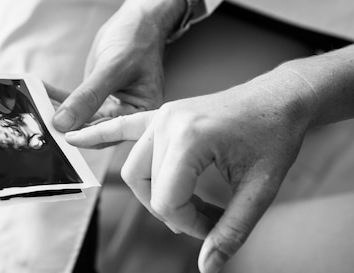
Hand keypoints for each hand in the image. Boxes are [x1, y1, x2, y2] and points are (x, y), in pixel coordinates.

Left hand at [52, 0, 186, 131]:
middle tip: (43, 120)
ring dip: (59, 111)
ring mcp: (111, 105)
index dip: (85, 137)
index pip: (111, 133)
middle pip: (93, 130)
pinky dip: (59, 97)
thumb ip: (88, 97)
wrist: (138, 21)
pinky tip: (43, 91)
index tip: (60, 133)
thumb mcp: (113, 68)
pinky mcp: (98, 95)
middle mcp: (127, 114)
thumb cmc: (137, 40)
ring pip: (81, 117)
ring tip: (38, 105)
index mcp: (142, 113)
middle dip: (67, 125)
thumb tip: (64, 122)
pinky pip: (76, 102)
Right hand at [66, 68, 316, 272]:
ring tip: (186, 204)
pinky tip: (74, 137)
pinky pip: (123, 126)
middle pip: (144, 186)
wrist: (280, 98)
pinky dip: (100, 136)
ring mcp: (162, 115)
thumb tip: (208, 267)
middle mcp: (168, 122)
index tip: (216, 225)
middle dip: (171, 211)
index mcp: (191, 138)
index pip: (167, 201)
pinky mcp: (163, 113)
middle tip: (206, 219)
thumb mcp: (261, 189)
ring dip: (153, 193)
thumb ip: (232, 229)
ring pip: (134, 168)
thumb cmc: (275, 138)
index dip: (190, 225)